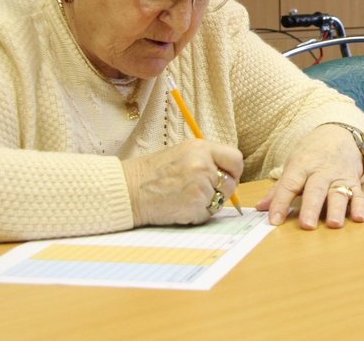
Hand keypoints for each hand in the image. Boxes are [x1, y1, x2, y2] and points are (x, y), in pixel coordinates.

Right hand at [122, 139, 242, 226]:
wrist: (128, 190)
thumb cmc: (151, 173)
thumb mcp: (182, 153)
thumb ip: (206, 160)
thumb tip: (228, 173)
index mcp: (201, 148)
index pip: (235, 159)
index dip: (233, 170)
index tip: (227, 176)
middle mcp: (203, 165)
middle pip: (230, 182)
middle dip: (220, 190)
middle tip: (200, 191)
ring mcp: (200, 186)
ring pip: (220, 200)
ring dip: (208, 203)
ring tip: (184, 197)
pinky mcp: (195, 205)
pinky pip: (207, 214)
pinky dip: (196, 214)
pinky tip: (179, 207)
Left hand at [255, 124, 363, 229]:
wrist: (339, 133)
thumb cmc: (312, 153)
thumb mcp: (293, 164)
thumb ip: (279, 188)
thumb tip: (260, 208)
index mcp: (302, 165)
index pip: (289, 184)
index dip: (280, 202)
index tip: (274, 220)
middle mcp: (321, 171)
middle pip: (315, 190)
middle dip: (311, 207)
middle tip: (307, 225)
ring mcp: (339, 176)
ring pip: (339, 193)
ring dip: (337, 209)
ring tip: (334, 224)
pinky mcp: (354, 181)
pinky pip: (359, 194)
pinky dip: (360, 206)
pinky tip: (359, 218)